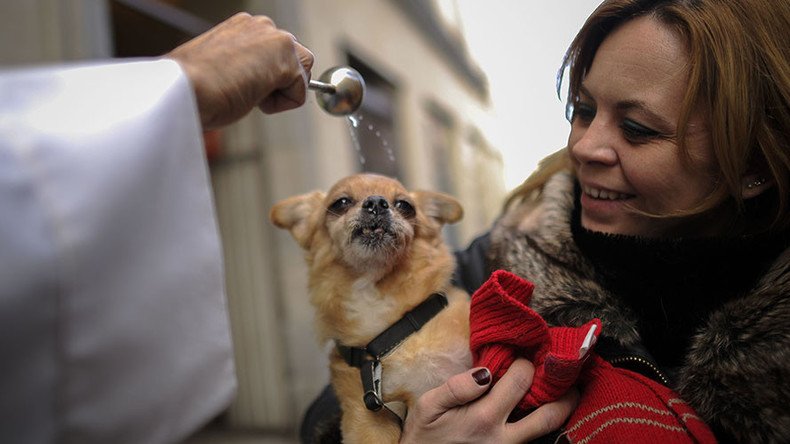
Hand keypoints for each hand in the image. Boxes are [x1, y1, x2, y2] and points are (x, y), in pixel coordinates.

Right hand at [166, 12, 314, 128]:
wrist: (183, 90)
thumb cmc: (193, 86)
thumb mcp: (221, 70)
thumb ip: (244, 68)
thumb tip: (258, 81)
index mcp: (243, 27)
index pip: (275, 52)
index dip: (266, 77)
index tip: (240, 84)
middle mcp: (260, 25)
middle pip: (297, 59)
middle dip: (280, 82)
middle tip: (245, 90)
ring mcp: (275, 38)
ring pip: (302, 74)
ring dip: (280, 92)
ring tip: (248, 92)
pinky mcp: (285, 59)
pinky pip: (299, 94)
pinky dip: (279, 106)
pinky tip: (252, 97)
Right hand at [400, 359, 578, 442]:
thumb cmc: (425, 435)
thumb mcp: (428, 406)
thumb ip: (456, 387)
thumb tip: (485, 372)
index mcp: (483, 419)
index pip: (519, 382)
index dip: (525, 364)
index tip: (523, 355)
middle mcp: (504, 438)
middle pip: (548, 415)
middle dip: (564, 391)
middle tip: (568, 373)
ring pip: (547, 430)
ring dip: (560, 408)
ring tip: (567, 389)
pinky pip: (535, 439)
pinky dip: (545, 421)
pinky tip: (544, 407)